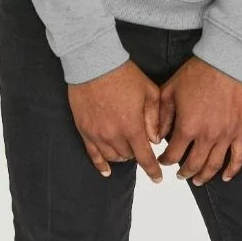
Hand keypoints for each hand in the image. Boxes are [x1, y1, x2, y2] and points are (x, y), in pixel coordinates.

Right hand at [67, 60, 162, 182]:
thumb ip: (154, 117)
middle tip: (141, 144)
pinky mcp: (84, 130)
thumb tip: (155, 139)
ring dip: (122, 155)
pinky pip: (92, 154)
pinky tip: (106, 170)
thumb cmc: (124, 74)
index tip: (158, 177)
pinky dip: (101, 164)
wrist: (94, 63)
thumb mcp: (148, 91)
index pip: (144, 157)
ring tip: (127, 148)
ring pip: (112, 156)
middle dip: (137, 153)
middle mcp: (114, 135)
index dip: (152, 170)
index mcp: (132, 126)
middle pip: (129, 156)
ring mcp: (97, 134)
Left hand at [157, 57, 241, 185]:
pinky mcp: (238, 131)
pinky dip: (232, 170)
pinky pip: (238, 157)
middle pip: (193, 165)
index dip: (165, 160)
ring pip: (213, 165)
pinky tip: (224, 177)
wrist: (224, 62)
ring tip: (197, 180)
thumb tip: (156, 136)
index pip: (173, 154)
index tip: (162, 160)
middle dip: (183, 172)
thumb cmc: (196, 74)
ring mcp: (224, 135)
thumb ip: (162, 115)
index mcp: (187, 127)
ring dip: (203, 176)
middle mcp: (206, 136)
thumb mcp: (170, 90)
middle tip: (179, 174)